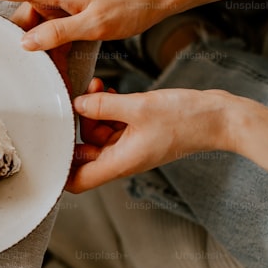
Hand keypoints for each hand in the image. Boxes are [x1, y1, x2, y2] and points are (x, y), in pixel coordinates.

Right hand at [0, 0, 173, 50]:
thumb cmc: (128, 4)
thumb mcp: (93, 24)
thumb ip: (57, 33)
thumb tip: (24, 42)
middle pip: (20, 17)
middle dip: (20, 41)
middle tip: (27, 64)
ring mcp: (61, 1)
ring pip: (36, 28)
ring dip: (42, 49)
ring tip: (55, 70)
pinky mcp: (70, 11)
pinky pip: (52, 31)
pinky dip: (53, 48)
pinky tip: (62, 65)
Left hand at [68, 82, 231, 192]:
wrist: (222, 117)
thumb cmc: (187, 118)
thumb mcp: (138, 107)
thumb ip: (103, 106)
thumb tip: (78, 104)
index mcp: (120, 163)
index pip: (78, 181)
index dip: (59, 173)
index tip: (45, 150)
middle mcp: (123, 159)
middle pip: (84, 152)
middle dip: (77, 126)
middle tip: (77, 97)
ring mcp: (132, 147)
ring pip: (97, 135)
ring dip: (92, 112)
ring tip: (96, 86)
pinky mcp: (140, 133)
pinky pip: (113, 125)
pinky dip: (107, 109)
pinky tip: (106, 89)